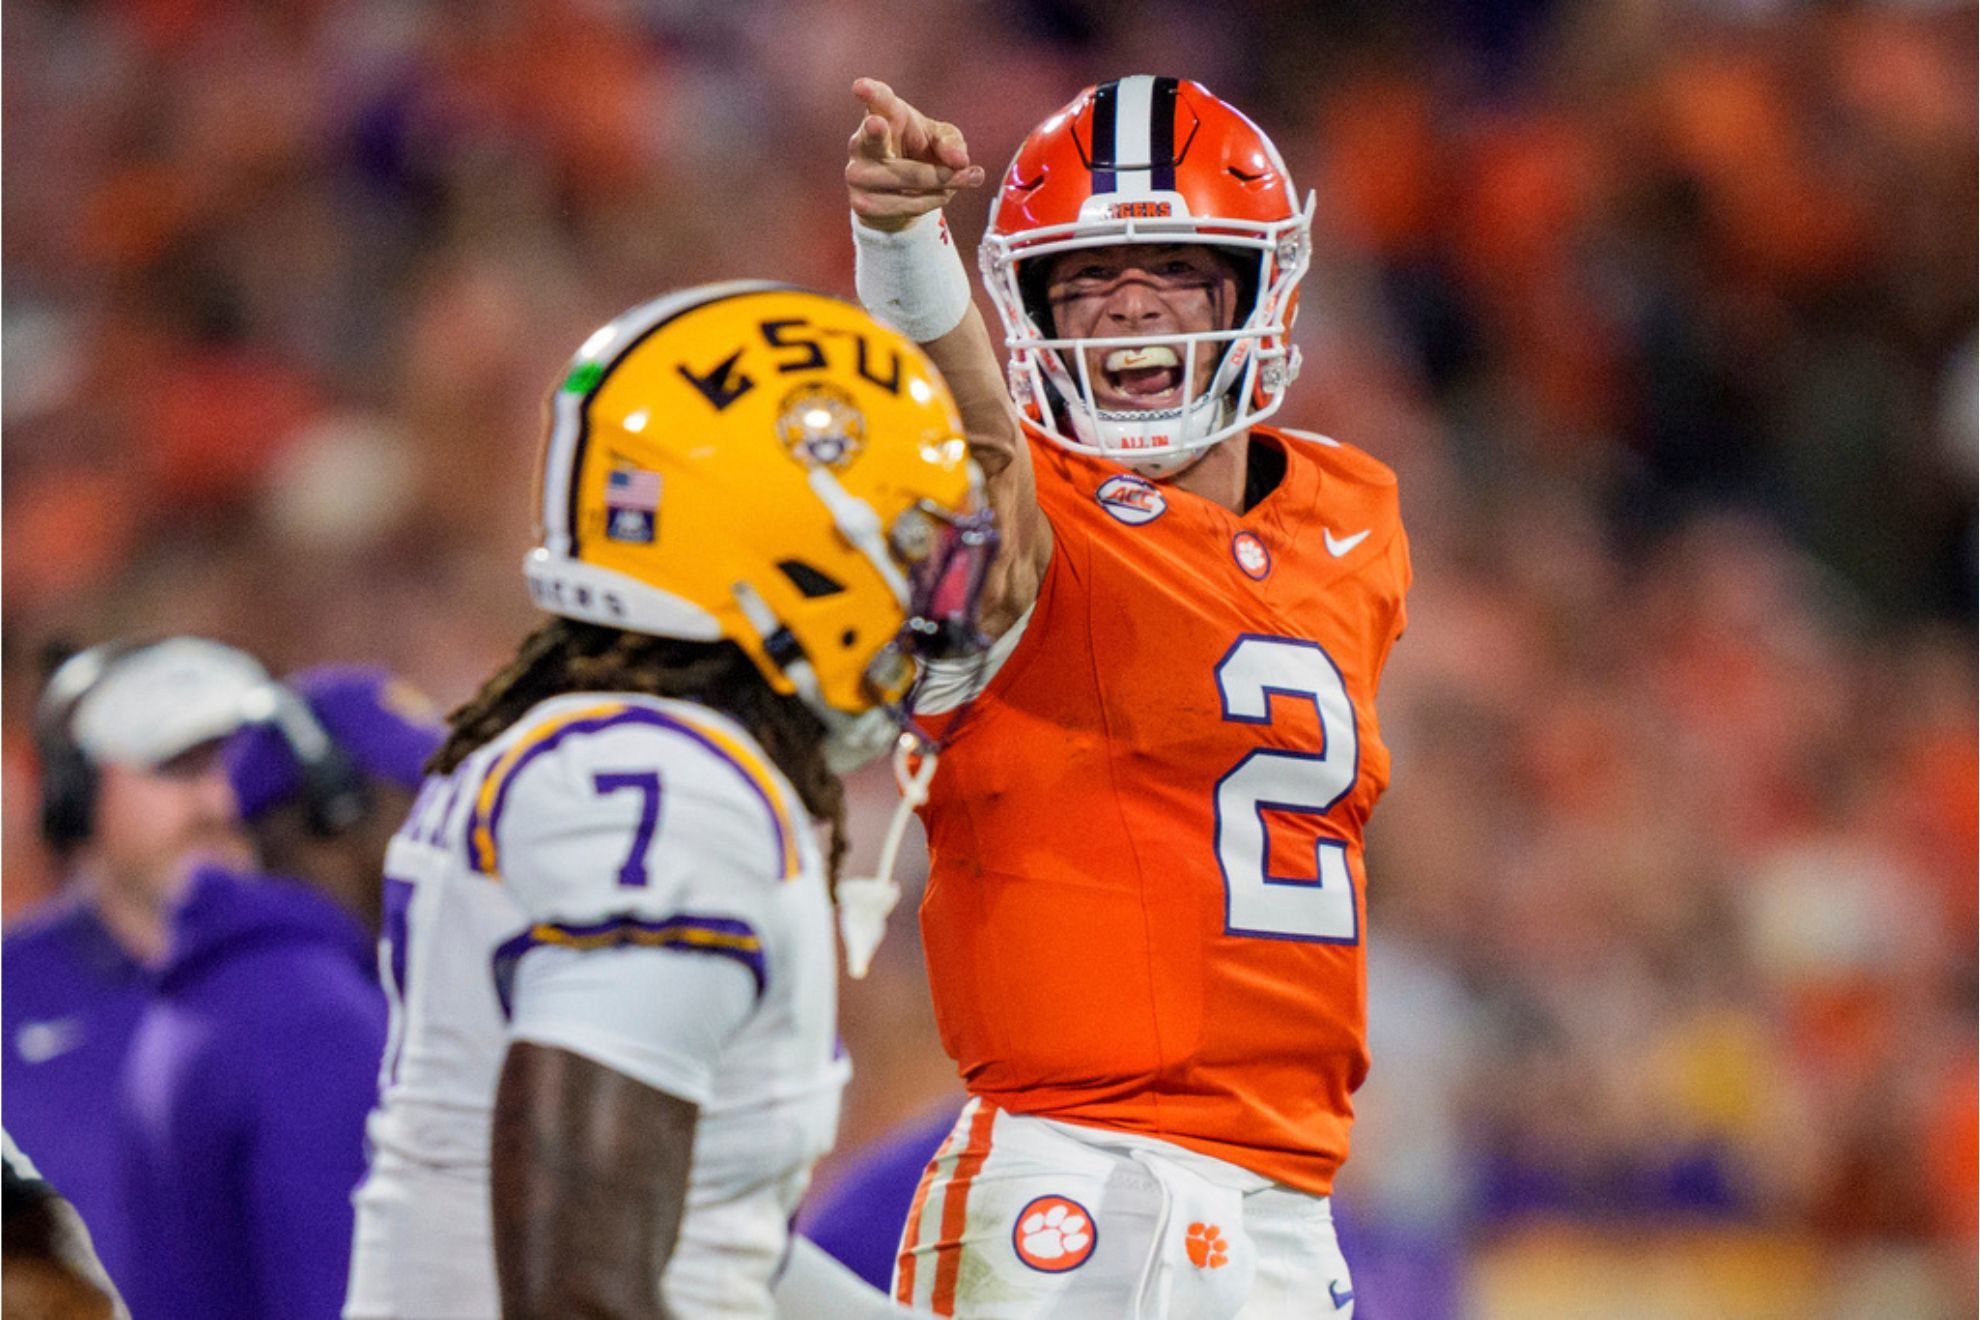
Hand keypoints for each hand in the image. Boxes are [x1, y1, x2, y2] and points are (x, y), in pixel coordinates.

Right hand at [845, 77, 986, 231]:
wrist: (901, 194)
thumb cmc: (920, 152)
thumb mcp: (941, 140)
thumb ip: (952, 143)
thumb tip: (960, 161)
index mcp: (883, 115)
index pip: (877, 101)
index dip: (870, 93)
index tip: (860, 86)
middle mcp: (861, 143)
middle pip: (873, 138)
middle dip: (874, 132)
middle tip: (876, 122)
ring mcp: (857, 174)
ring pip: (907, 178)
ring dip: (943, 181)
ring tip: (966, 177)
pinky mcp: (861, 204)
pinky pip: (908, 204)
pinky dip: (933, 200)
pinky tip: (941, 194)